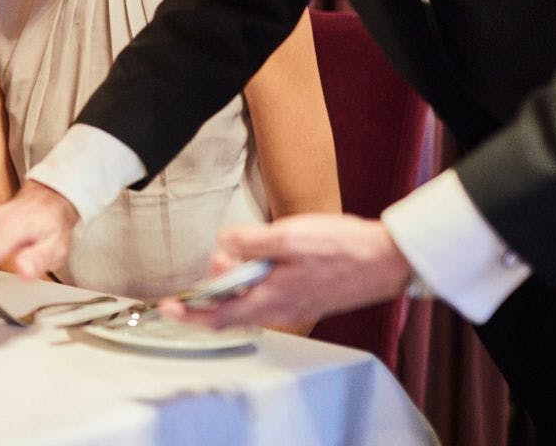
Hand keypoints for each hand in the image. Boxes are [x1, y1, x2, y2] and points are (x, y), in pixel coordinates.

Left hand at [157, 214, 412, 330]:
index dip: (189, 314)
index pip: (218, 317)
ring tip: (239, 253)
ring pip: (251, 301)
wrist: (387, 260)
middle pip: (232, 310)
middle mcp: (281, 310)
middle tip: (217, 261)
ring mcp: (295, 305)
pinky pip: (269, 295)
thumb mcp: (287, 237)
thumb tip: (222, 246)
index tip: (168, 307)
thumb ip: (248, 242)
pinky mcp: (307, 297)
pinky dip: (256, 280)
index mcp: (271, 300)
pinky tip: (265, 258)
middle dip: (215, 289)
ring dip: (236, 282)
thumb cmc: (342, 248)